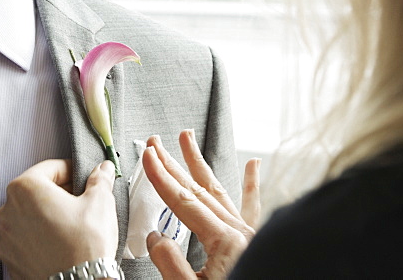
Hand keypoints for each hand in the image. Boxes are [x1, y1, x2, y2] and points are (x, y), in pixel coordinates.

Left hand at [0, 159, 118, 278]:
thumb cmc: (85, 245)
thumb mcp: (100, 203)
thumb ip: (99, 180)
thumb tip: (102, 170)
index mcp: (25, 188)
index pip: (49, 169)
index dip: (70, 170)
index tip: (82, 177)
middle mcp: (7, 211)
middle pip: (35, 193)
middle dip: (57, 194)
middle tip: (79, 201)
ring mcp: (5, 239)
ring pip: (27, 217)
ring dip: (45, 216)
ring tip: (70, 225)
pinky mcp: (9, 261)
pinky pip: (24, 240)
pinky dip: (38, 238)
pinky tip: (58, 243)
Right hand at [143, 130, 260, 278]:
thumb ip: (171, 265)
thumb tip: (154, 237)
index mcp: (224, 242)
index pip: (183, 201)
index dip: (161, 177)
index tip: (146, 155)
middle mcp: (239, 232)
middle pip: (198, 189)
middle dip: (173, 164)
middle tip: (155, 142)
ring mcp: (250, 235)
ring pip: (220, 191)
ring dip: (200, 165)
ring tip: (188, 138)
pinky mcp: (257, 242)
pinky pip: (254, 207)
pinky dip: (252, 184)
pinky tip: (253, 164)